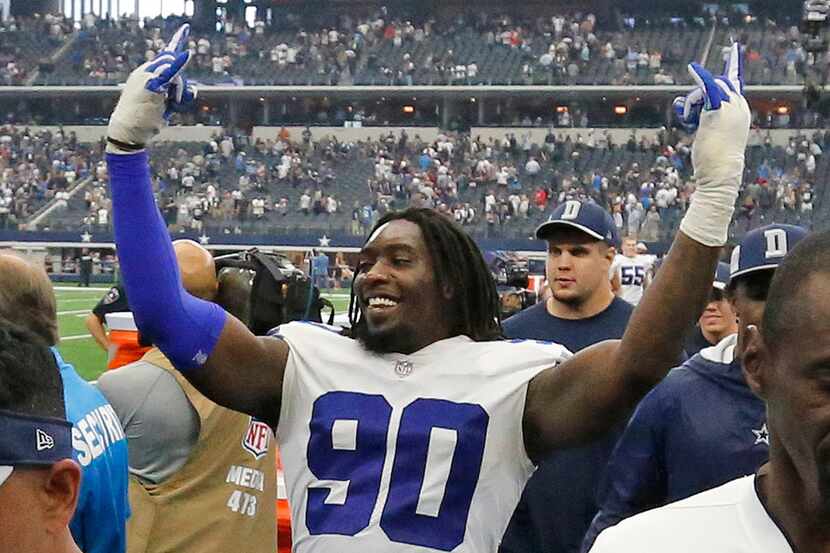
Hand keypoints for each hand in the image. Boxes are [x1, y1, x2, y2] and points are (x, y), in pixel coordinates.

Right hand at [107, 24, 195, 153]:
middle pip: (170, 60)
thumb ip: (176, 96)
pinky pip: (169, 73)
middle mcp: (145, 72)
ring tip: (171, 103)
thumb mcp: (164, 106)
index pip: (163, 56)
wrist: (128, 131)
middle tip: (176, 97)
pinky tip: (186, 54)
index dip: (175, 43)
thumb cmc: (145, 120)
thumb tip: (194, 90)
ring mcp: (146, 76)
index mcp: (145, 74)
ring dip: (178, 88)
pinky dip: (178, 64)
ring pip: (171, 69)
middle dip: (179, 74)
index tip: (184, 30)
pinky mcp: (151, 85)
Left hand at [683, 44, 750, 189]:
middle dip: (702, 94)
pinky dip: (700, 76)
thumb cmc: (714, 160)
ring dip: (692, 103)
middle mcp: (738, 105)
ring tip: (690, 122)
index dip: (733, 68)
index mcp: (741, 111)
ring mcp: (730, 106)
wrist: (720, 173)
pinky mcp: (717, 110)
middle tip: (690, 115)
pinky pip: (707, 88)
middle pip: (720, 83)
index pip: (735, 86)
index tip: (733, 49)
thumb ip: (708, 120)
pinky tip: (693, 67)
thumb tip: (688, 112)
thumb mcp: (714, 136)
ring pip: (708, 88)